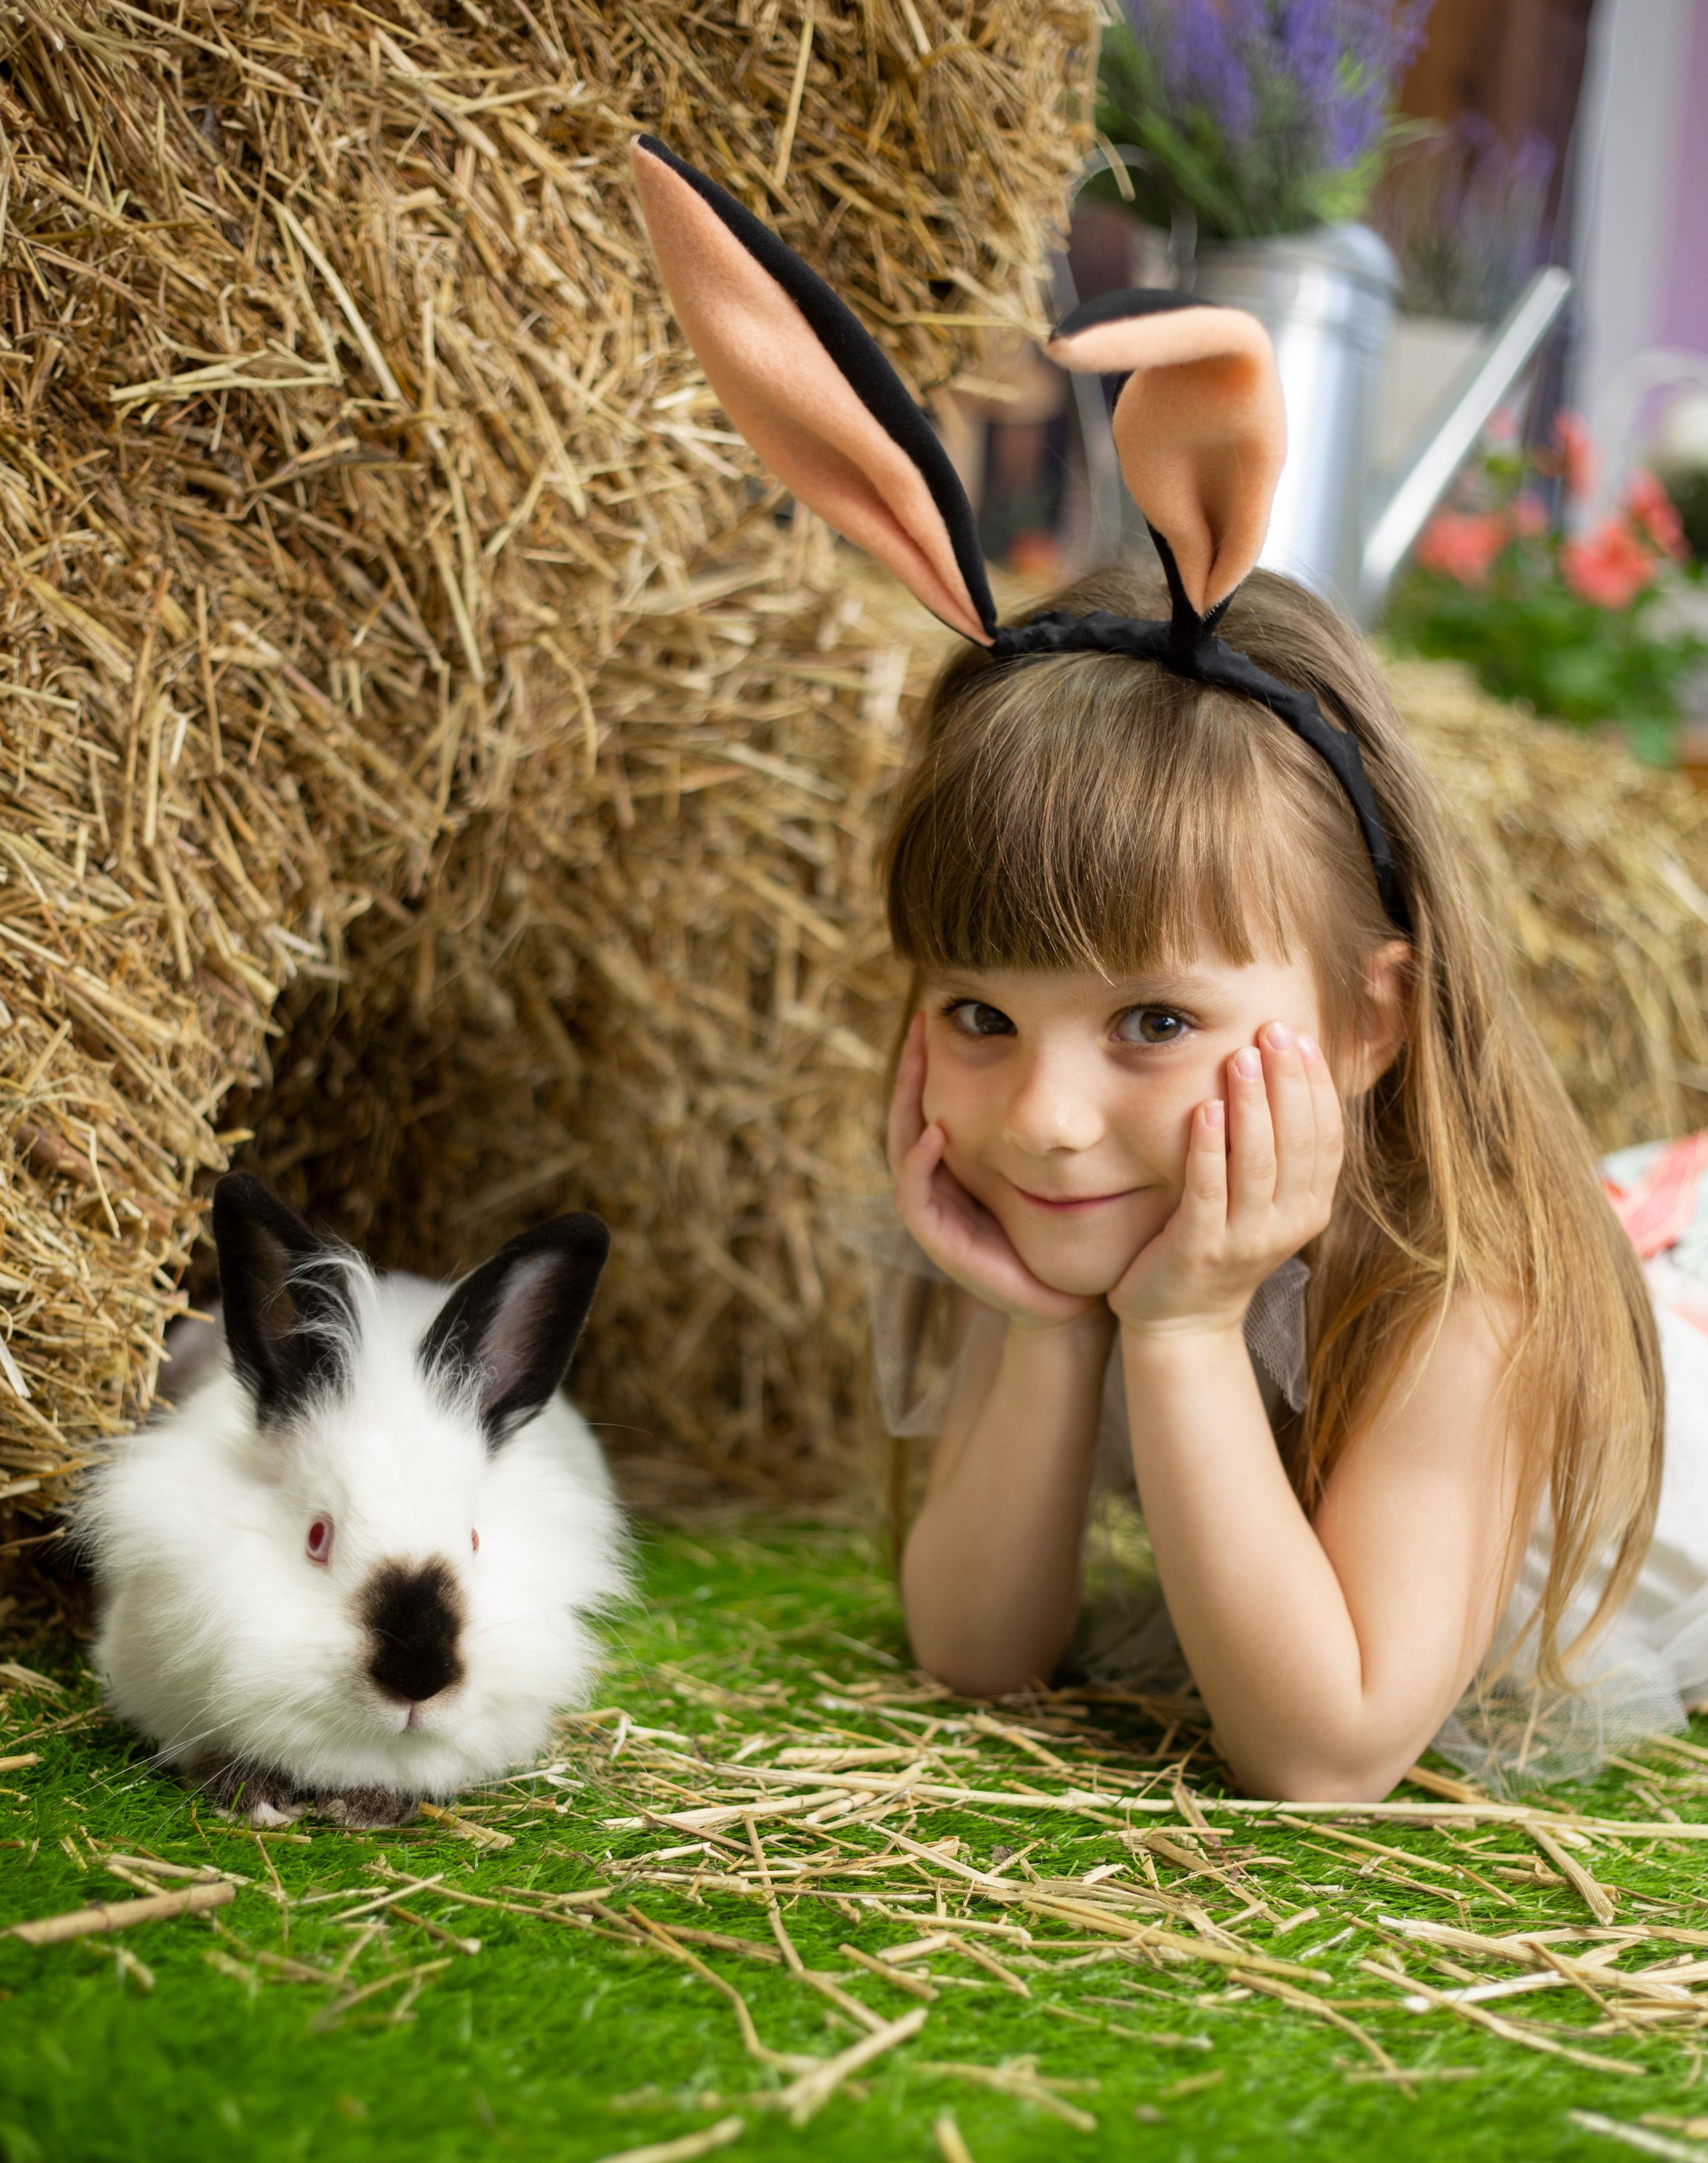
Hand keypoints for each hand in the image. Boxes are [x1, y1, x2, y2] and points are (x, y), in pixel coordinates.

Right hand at [887, 1014, 1094, 1328]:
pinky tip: (936, 1131)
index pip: (934, 1101)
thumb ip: (1058, 1129)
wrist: (1066, 1304)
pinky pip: (915, 1195)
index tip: (942, 1014)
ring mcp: (937, 1212)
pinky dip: (921, 1163)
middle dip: (914, 1069)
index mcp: (962, 1165)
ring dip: (908, 1102)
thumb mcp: (1062, 1167)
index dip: (933, 1062)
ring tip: (920, 1059)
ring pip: (903, 1148)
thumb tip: (1079, 1069)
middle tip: (925, 1021)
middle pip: (910, 1114)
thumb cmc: (1069, 1236)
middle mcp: (943, 1184)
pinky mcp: (941, 1240)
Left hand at [1109, 1022, 1342, 1337]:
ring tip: (1241, 1058)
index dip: (1317, 1085)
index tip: (1301, 1036)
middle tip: (1273, 1031)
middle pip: (1299, 1143)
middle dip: (1288, 1082)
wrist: (1181, 1320)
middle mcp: (1287, 1225)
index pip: (1327, 1138)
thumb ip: (1278, 1151)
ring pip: (1259, 1164)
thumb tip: (1283, 1070)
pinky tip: (1204, 1109)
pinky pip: (1209, 1192)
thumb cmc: (1218, 1244)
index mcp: (1310, 1208)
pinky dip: (1208, 1149)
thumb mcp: (1264, 1200)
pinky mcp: (1200, 1250)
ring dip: (1252, 1106)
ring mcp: (1245, 1241)